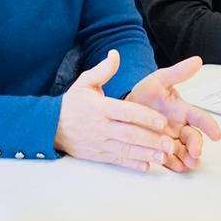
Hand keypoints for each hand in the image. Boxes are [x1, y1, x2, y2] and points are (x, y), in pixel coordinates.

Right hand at [56, 50, 179, 171]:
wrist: (50, 126)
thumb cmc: (72, 103)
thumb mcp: (85, 82)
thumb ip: (103, 70)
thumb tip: (115, 54)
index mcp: (101, 108)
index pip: (126, 112)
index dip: (145, 117)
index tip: (162, 121)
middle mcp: (101, 127)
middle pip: (130, 134)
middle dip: (151, 140)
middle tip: (170, 143)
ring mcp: (100, 143)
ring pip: (126, 150)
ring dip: (146, 154)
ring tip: (164, 156)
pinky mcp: (98, 155)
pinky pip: (118, 160)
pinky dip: (132, 164)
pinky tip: (147, 166)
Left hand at [126, 56, 220, 171]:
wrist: (126, 109)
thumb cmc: (145, 94)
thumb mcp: (159, 80)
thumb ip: (178, 73)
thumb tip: (196, 61)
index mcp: (182, 110)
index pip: (200, 117)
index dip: (209, 125)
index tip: (216, 134)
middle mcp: (179, 127)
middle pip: (193, 137)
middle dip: (196, 146)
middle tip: (196, 152)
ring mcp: (170, 140)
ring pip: (184, 151)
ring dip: (188, 158)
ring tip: (188, 163)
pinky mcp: (159, 150)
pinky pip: (169, 159)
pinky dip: (174, 164)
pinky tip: (176, 166)